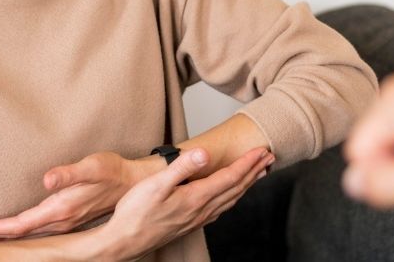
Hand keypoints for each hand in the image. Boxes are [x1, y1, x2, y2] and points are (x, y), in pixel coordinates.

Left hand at [0, 151, 160, 238]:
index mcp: (60, 210)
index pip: (18, 225)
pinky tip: (13, 230)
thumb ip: (68, 174)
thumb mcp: (92, 166)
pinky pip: (36, 230)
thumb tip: (46, 180)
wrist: (135, 183)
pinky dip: (19, 231)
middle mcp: (60, 221)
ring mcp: (64, 223)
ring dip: (3, 234)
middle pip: (18, 234)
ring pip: (27, 234)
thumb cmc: (113, 171)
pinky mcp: (68, 218)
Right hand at [97, 146, 273, 259]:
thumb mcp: (155, 185)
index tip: (262, 150)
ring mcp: (197, 219)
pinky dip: (232, 197)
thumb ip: (181, 167)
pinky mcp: (190, 224)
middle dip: (254, 171)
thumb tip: (204, 153)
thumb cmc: (135, 213)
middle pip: (236, 188)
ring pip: (231, 199)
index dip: (248, 162)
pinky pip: (220, 208)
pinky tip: (231, 196)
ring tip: (258, 173)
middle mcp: (201, 210)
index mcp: (196, 197)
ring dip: (247, 184)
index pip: (231, 177)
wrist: (124, 243)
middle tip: (269, 156)